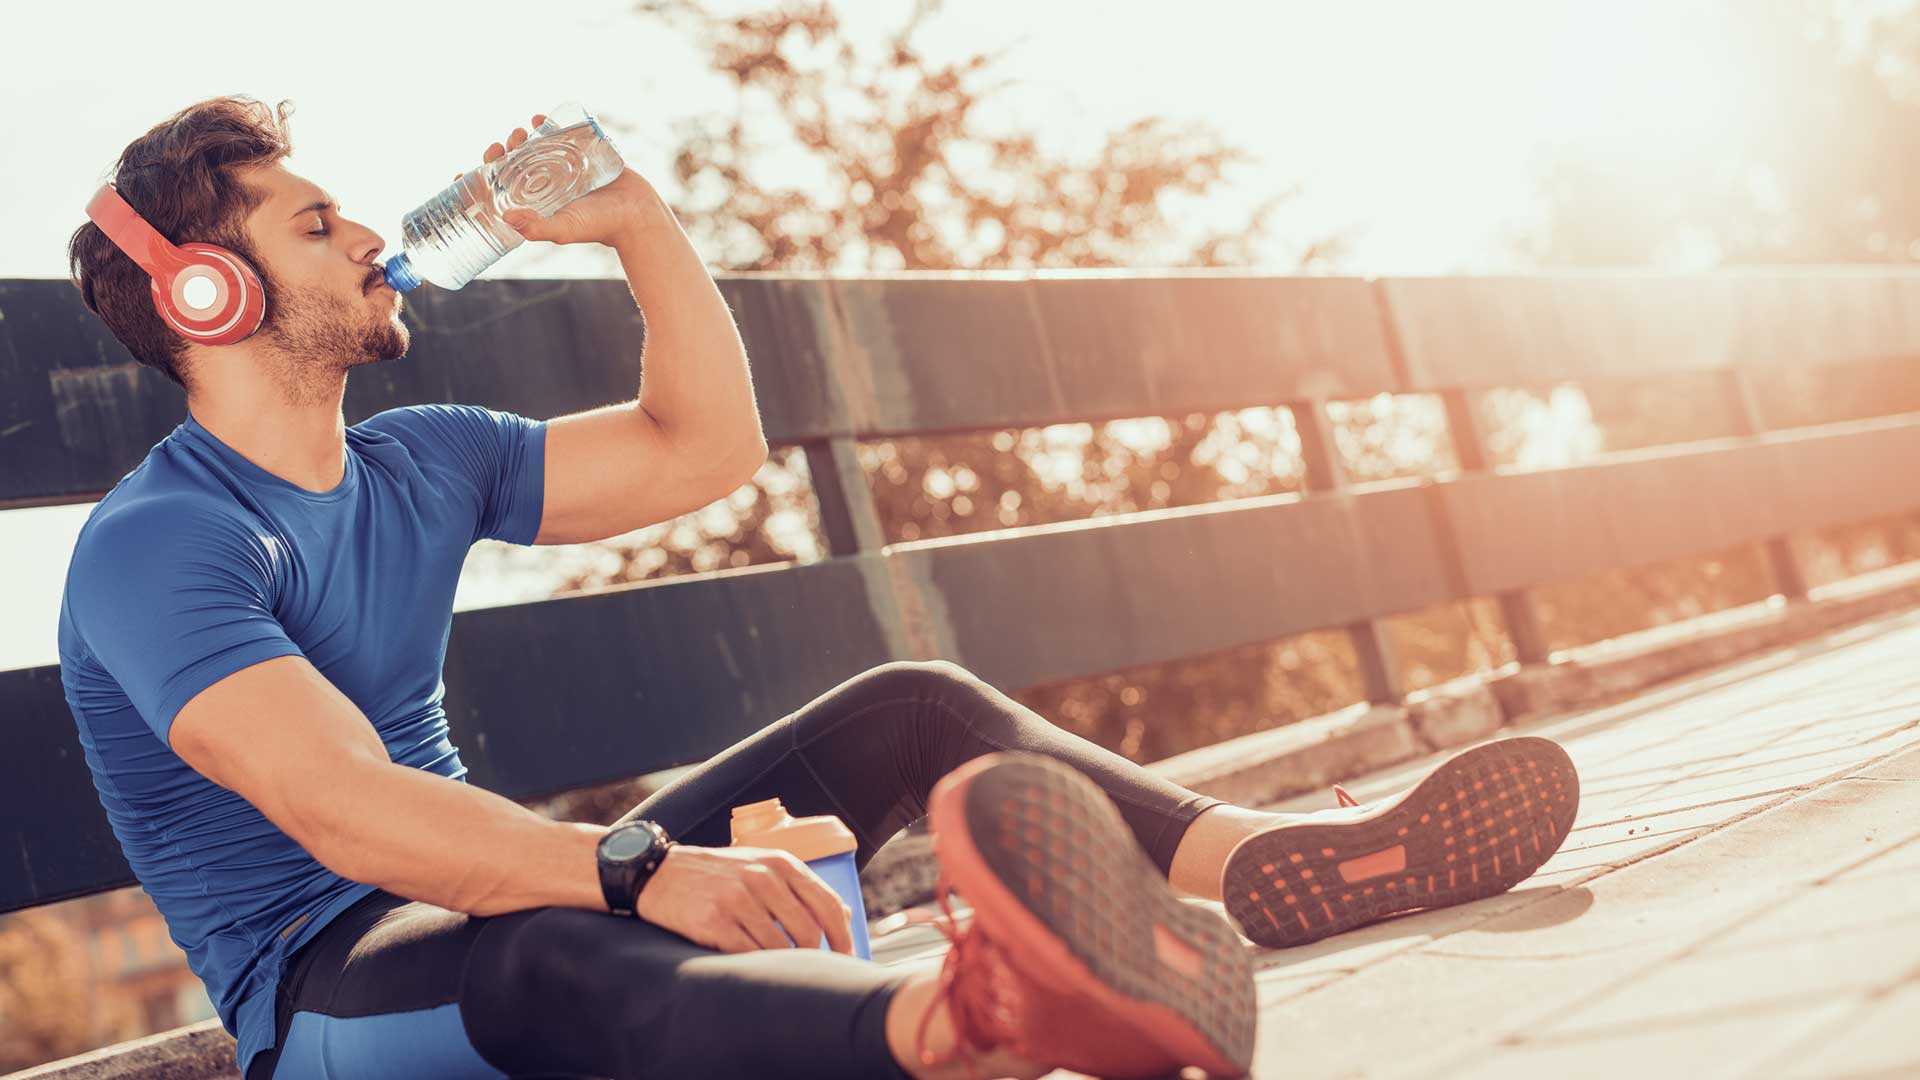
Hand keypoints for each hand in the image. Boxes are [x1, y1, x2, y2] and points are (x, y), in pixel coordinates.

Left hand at [463, 112, 657, 247]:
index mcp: (535, 203)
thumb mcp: (564, 229)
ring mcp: (563, 167)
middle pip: (512, 164)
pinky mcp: (582, 153)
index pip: (499, 191)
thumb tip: (507, 217)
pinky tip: (540, 118)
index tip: (460, 175)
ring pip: (532, 147)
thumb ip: (538, 227)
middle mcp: (545, 184)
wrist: (636, 213)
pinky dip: (548, 123)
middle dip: (500, 153)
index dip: (477, 182)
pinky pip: (561, 133)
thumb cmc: (599, 226)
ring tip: (520, 132)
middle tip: (499, 146)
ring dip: (521, 137)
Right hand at [631, 844, 855, 955]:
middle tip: (815, 976)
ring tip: (782, 975)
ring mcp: (737, 899)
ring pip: (780, 948)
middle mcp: (762, 878)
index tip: (847, 959)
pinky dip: (757, 968)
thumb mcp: (760, 866)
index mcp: (780, 863)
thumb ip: (799, 887)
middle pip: (809, 931)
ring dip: (785, 967)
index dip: (843, 937)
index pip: (828, 905)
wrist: (657, 873)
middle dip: (817, 958)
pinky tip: (755, 971)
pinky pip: (749, 955)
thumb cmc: (716, 874)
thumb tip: (844, 914)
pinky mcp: (714, 922)